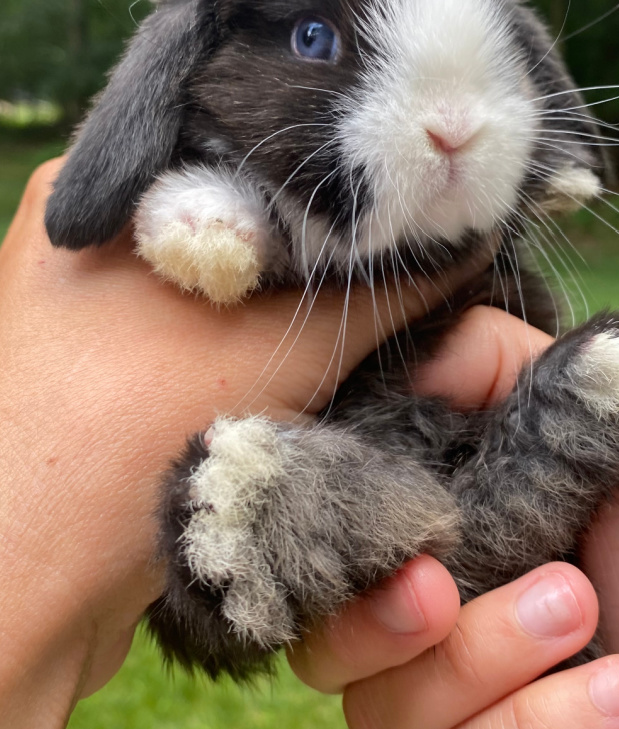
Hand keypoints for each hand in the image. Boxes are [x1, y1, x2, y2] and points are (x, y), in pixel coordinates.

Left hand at [0, 159, 474, 726]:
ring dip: (292, 299)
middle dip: (318, 237)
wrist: (26, 591)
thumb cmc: (117, 436)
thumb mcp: (269, 349)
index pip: (235, 138)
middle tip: (404, 242)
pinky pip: (204, 329)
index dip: (324, 160)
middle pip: (233, 213)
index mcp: (89, 186)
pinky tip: (317, 354)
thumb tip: (465, 243)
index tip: (400, 182)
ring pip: (224, 279)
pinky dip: (258, 340)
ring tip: (376, 298)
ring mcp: (92, 302)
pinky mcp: (110, 364)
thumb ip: (376, 292)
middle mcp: (86, 235)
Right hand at [291, 307, 618, 728]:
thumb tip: (404, 352)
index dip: (340, 535)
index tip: (403, 531)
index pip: (340, 539)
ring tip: (592, 624)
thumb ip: (500, 367)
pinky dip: (540, 727)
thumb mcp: (607, 429)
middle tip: (444, 592)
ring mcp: (469, 710)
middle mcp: (443, 625)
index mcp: (453, 536)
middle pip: (331, 644)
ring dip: (489, 666)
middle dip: (381, 623)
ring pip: (387, 713)